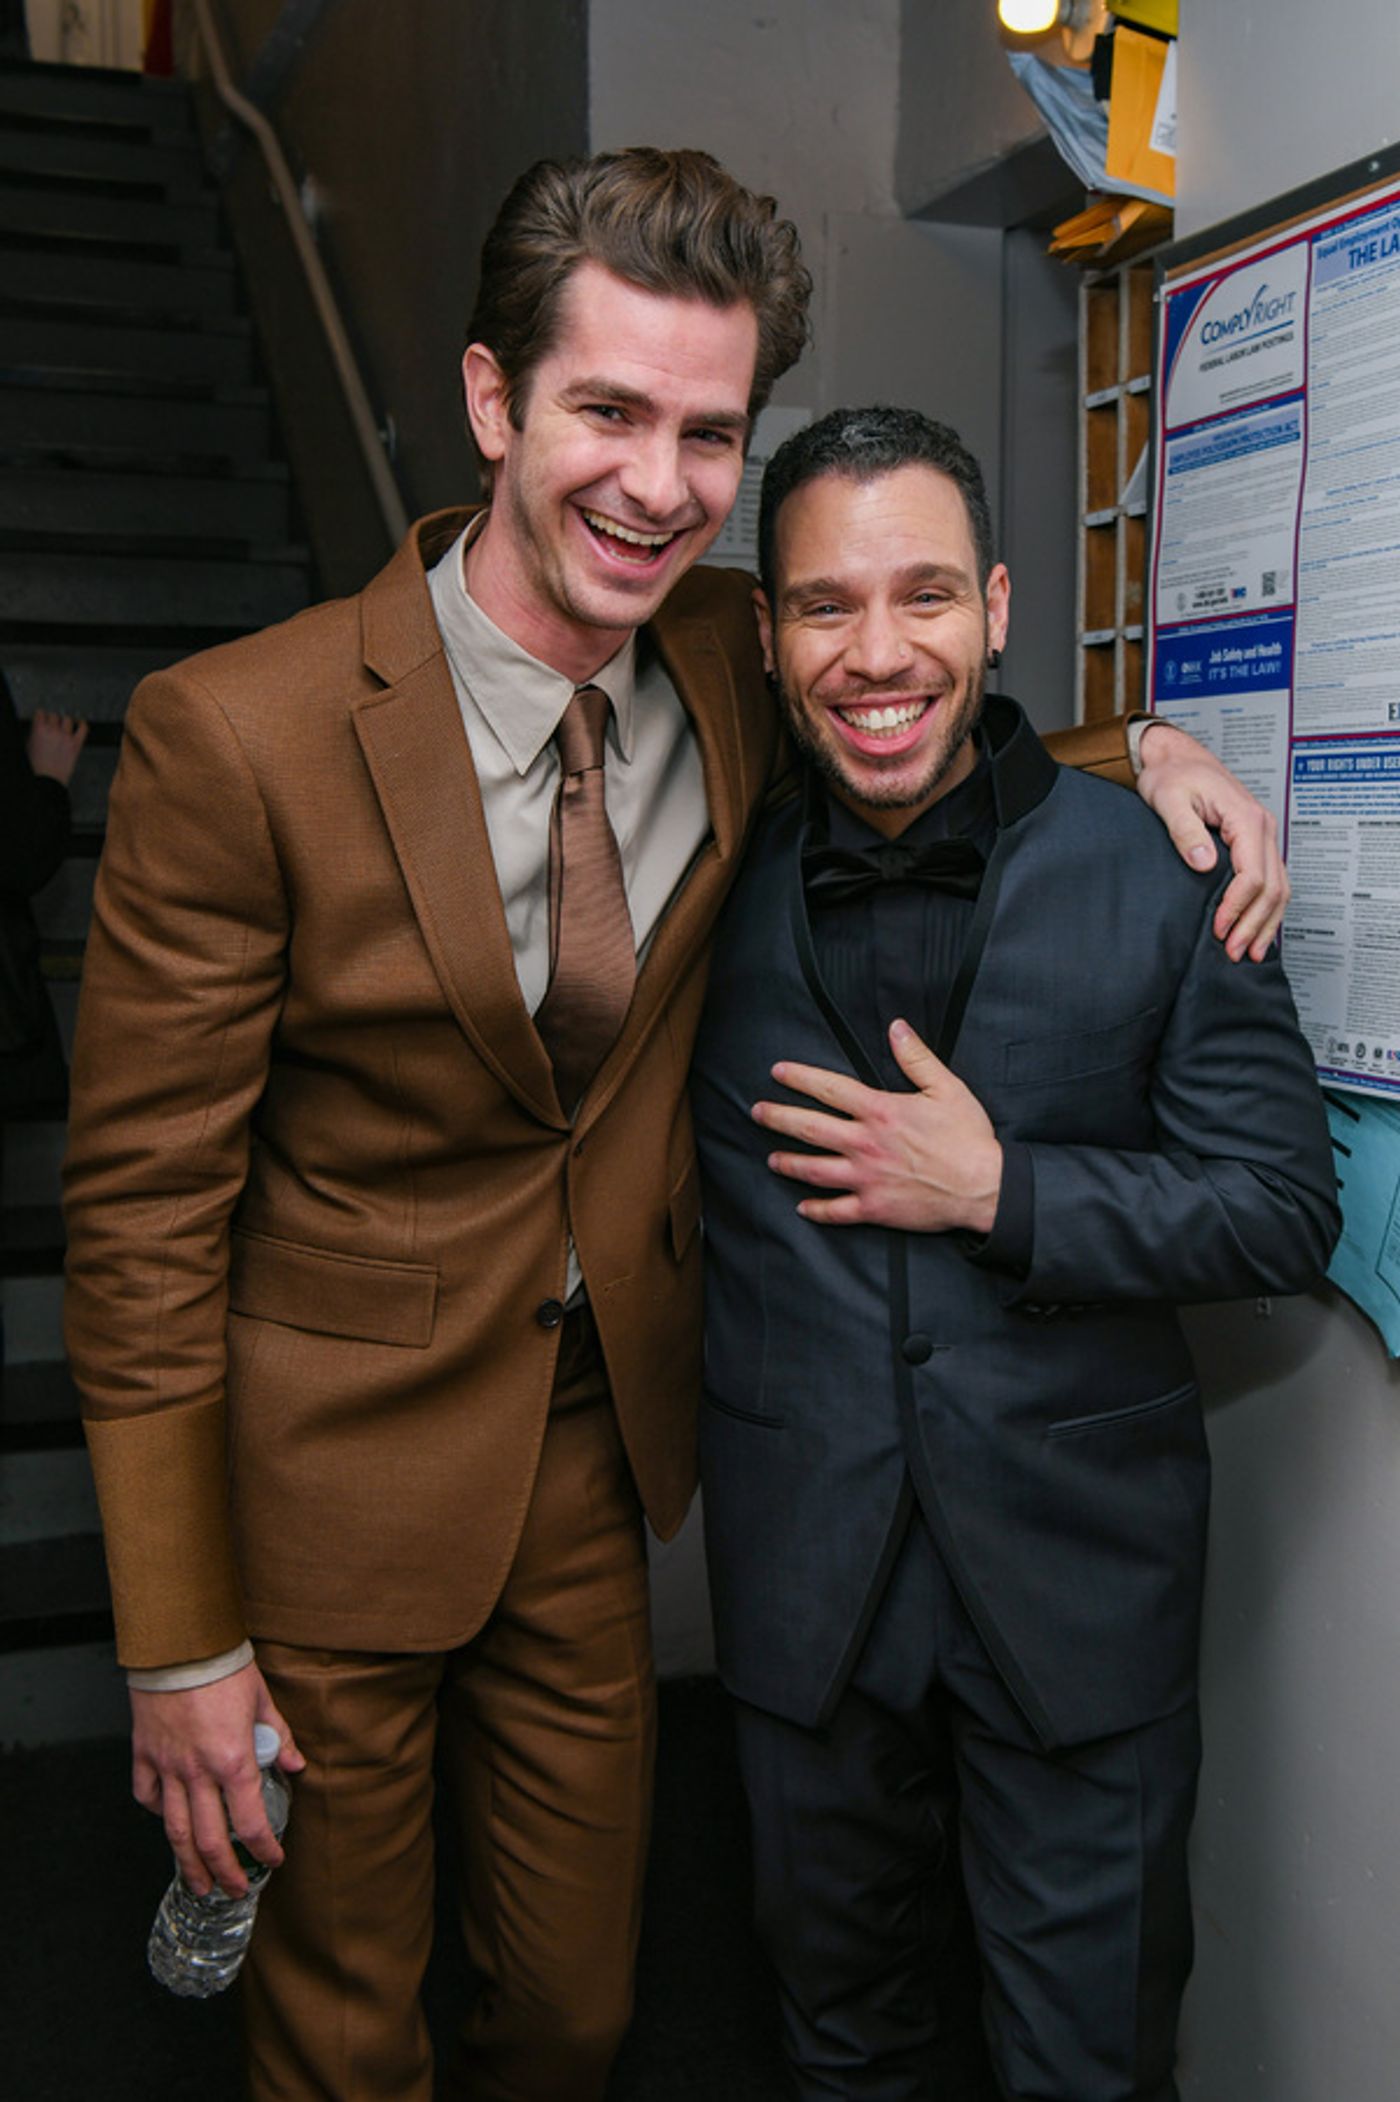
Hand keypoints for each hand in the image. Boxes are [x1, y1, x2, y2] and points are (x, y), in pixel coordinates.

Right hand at [26, 710, 86, 786]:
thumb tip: (39, 729)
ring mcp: (66, 737)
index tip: (42, 717)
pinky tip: (80, 723)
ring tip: (64, 726)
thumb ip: (35, 734)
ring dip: (64, 722)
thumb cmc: (36, 767)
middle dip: (52, 720)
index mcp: (38, 730)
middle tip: (52, 725)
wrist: (47, 780)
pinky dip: (82, 724)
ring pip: (67, 719)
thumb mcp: (28, 746)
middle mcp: (53, 731)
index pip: (40, 713)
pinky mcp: (76, 744)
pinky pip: (83, 728)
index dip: (41, 716)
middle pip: (54, 716)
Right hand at [131, 1661, 305, 1897]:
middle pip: (210, 1840)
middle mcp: (198, 1772)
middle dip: (225, 1872)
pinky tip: (169, 1822)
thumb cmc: (223, 1667)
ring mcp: (167, 1766)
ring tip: (199, 1884)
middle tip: (234, 1890)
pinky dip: (158, 1815)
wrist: (179, 1642)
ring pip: (175, 1831)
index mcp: (233, 1760)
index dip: (263, 1849)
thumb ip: (278, 1737)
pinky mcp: (144, 1755)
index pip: (251, 1822)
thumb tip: (296, 1766)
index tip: (272, 1860)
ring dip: (189, 1864)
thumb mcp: (262, 1700)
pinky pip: (148, 1797)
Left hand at [753, 1019, 1002, 1232]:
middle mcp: (865, 1144)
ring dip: (788, 1163)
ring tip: (771, 1158)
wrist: (984, 1187)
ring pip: (814, 1170)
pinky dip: (816, 1210)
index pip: (829, 1089)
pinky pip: (836, 1211)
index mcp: (881, 1111)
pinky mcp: (874, 1208)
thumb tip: (895, 1027)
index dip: (799, 1078)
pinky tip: (802, 1207)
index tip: (777, 1072)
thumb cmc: (968, 1137)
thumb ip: (916, 1058)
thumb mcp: (947, 1088)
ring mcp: (866, 1178)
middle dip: (778, 1118)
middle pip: (809, 1128)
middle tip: (756, 1112)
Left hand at [1135, 719, 1286, 961]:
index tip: (1218, 929)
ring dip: (1265, 923)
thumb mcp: (1169, 798)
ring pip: (1279, 887)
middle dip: (1253, 924)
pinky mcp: (1256, 843)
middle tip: (1233, 953)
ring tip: (1249, 953)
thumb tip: (1204, 863)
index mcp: (1246, 818)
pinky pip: (1272, 880)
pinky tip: (1257, 930)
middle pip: (1272, 887)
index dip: (1237, 907)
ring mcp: (1263, 836)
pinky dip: (1267, 909)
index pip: (1252, 874)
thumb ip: (1185, 831)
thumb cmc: (1173, 776)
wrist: (1178, 760)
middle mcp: (1262, 827)